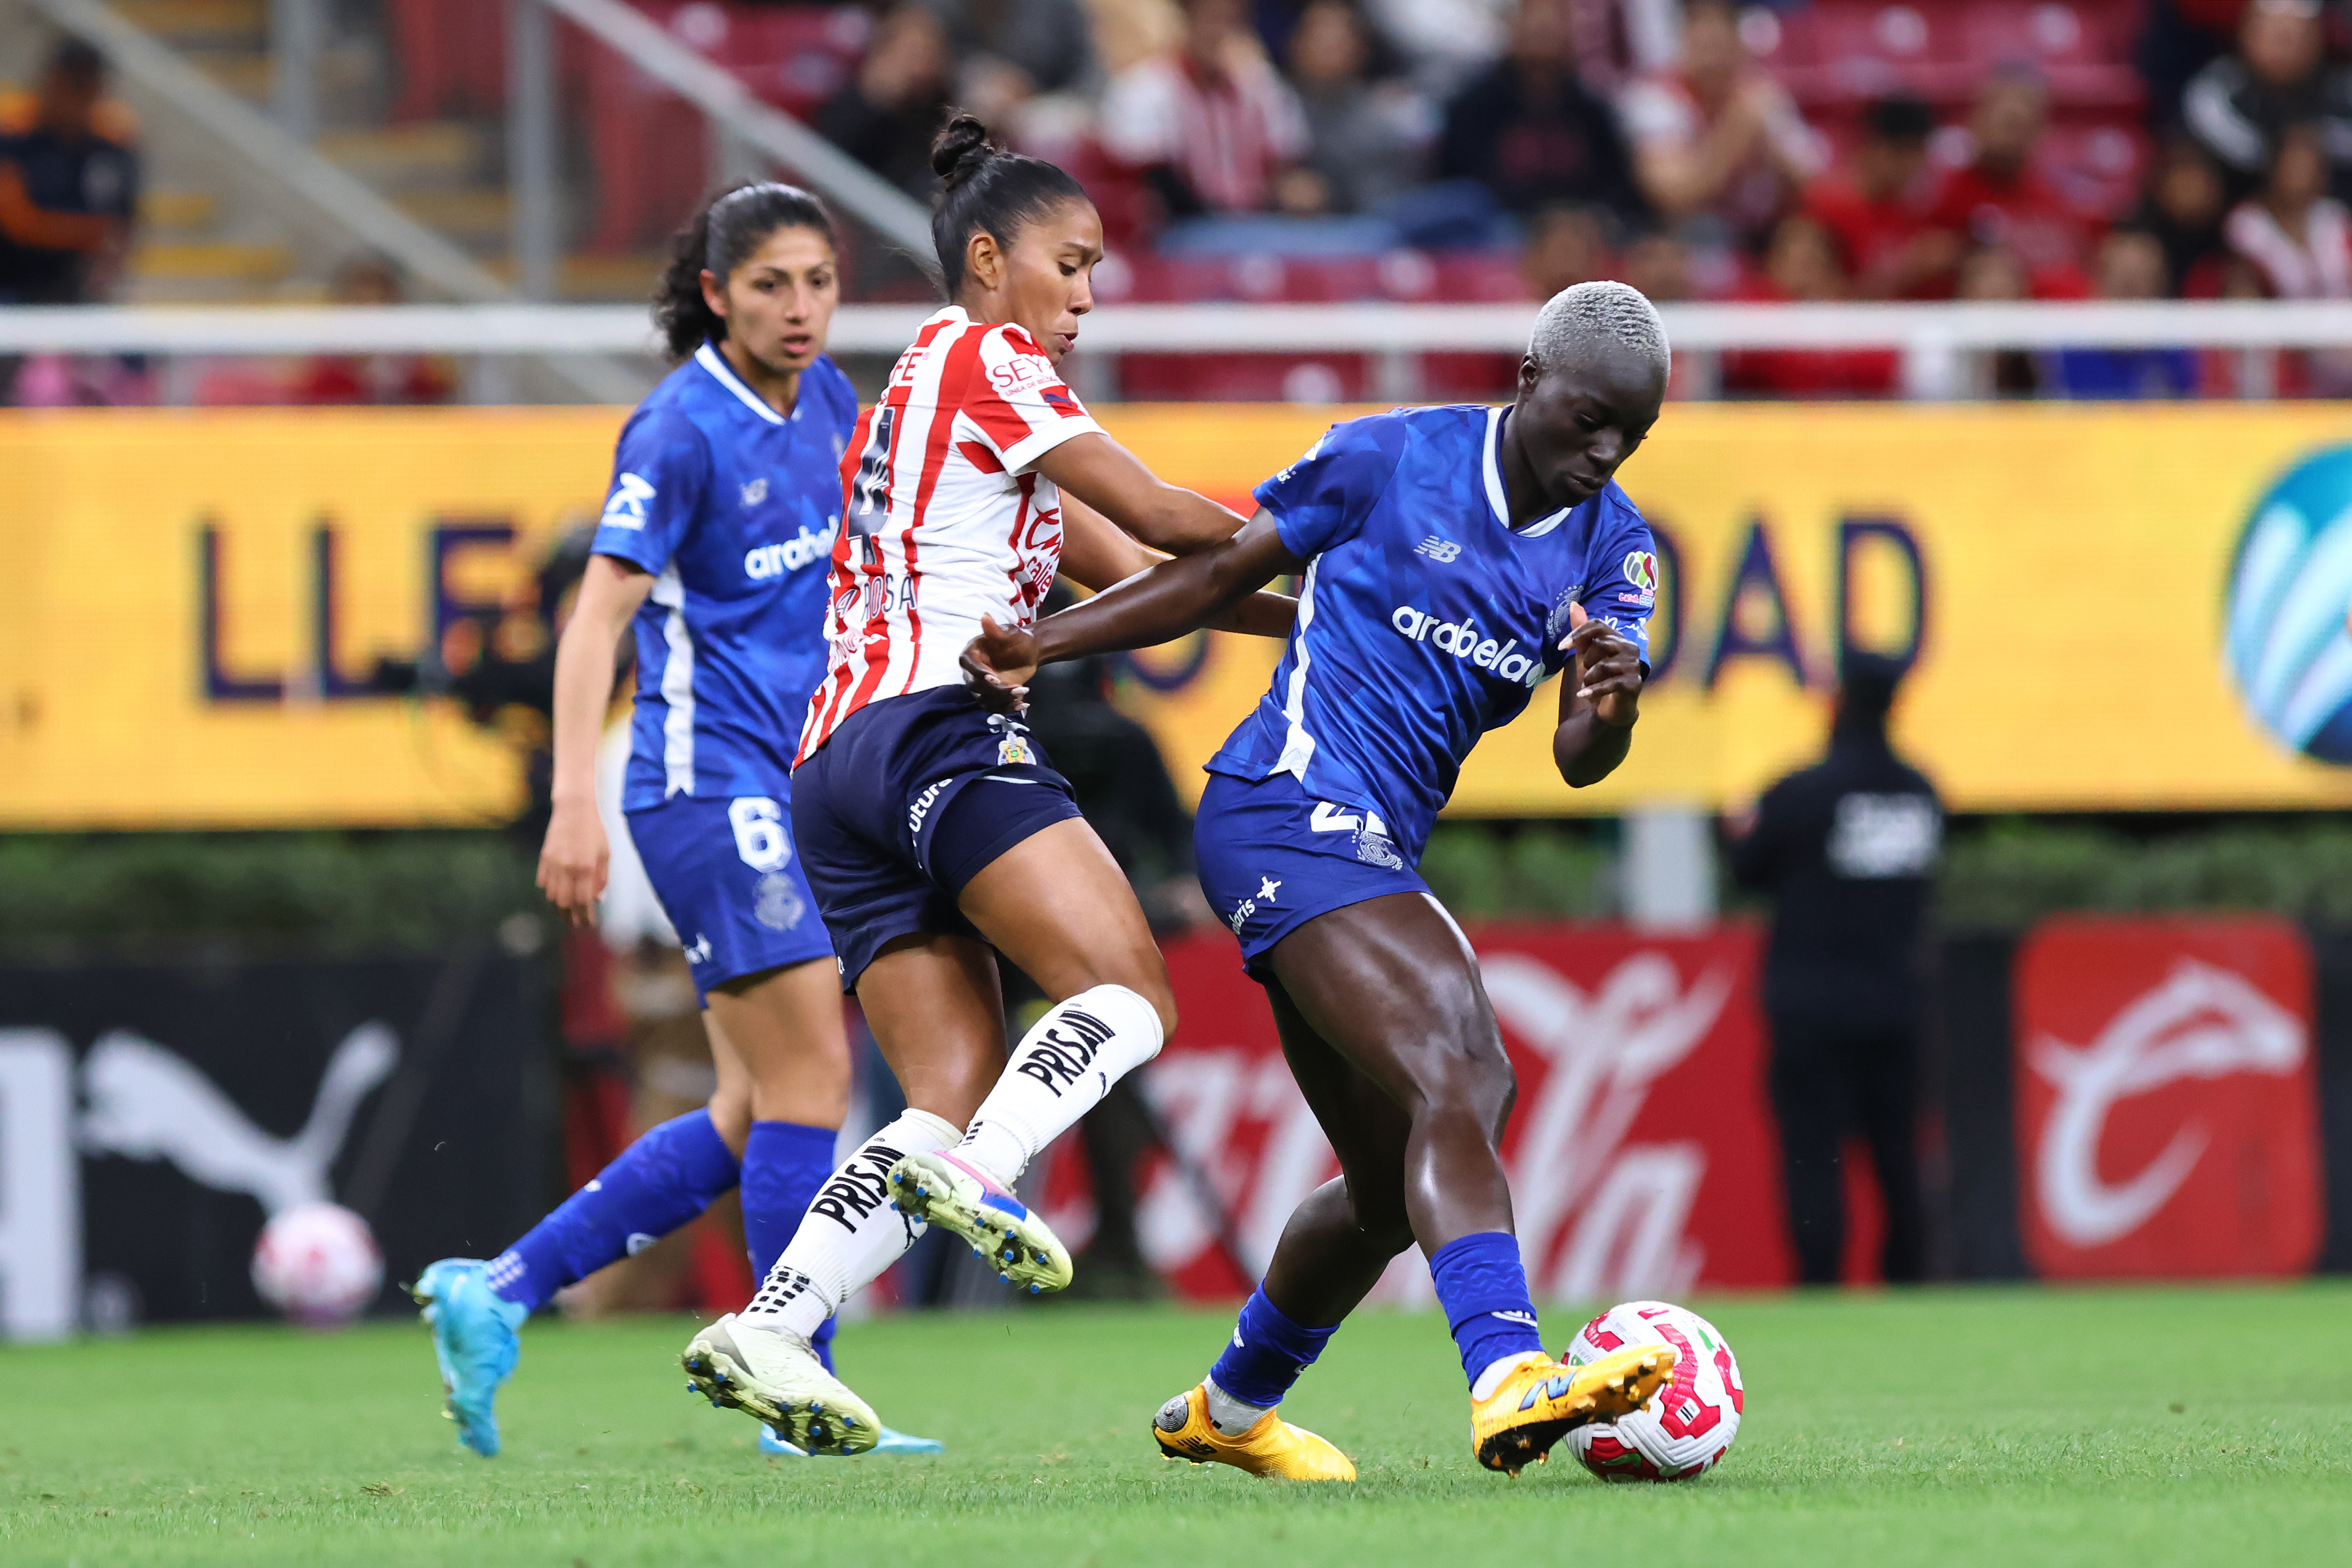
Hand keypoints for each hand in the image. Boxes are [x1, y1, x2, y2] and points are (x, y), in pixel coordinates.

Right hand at [537, 795, 608, 927]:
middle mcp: (567, 869)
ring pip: (551, 896)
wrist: (573, 810)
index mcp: (586, 868)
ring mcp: (553, 864)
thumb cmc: (594, 831)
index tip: (589, 925)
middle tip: (576, 924)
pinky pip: (543, 884)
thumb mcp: (605, 854)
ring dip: (559, 909)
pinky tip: (556, 898)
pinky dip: (549, 894)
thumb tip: (597, 899)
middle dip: (571, 918)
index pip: (583, 901)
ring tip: (566, 915)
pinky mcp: (543, 859)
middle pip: (564, 903)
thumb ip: (601, 878)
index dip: (585, 917)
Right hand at [960, 614, 1037, 714]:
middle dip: (996, 690)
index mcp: (973, 652)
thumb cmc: (1018, 640)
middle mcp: (972, 670)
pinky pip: (994, 707)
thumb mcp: (1010, 633)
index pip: (968, 664)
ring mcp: (981, 685)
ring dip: (1003, 700)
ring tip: (1023, 693)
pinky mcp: (991, 696)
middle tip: (1018, 688)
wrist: (1030, 652)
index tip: (994, 678)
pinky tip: (1023, 704)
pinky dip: (1007, 708)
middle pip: (976, 686)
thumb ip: (996, 630)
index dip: (979, 673)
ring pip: (984, 699)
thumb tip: (985, 617)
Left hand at [1562, 602, 1641, 728]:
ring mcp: (1634, 665)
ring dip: (1589, 678)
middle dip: (1586, 661)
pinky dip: (1593, 690)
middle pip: (1600, 644)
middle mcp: (1629, 647)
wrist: (1609, 708)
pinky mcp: (1634, 683)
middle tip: (1586, 674)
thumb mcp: (1584, 654)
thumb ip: (1582, 631)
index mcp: (1618, 638)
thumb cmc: (1597, 678)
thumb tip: (1574, 603)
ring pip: (1604, 665)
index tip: (1561, 647)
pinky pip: (1611, 683)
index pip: (1598, 625)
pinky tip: (1583, 695)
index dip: (1578, 633)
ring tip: (1589, 685)